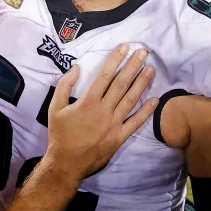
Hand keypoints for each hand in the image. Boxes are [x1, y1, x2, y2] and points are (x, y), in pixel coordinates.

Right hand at [45, 44, 157, 181]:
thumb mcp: (54, 108)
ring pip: (131, 100)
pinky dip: (146, 111)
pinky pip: (135, 122)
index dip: (115, 60)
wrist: (67, 163)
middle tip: (143, 52)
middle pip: (121, 84)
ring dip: (142, 83)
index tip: (124, 47)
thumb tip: (77, 67)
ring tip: (151, 68)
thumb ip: (64, 86)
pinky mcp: (119, 137)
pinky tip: (155, 99)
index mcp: (87, 102)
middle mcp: (103, 111)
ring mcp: (113, 125)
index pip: (104, 76)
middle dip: (133, 66)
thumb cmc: (60, 135)